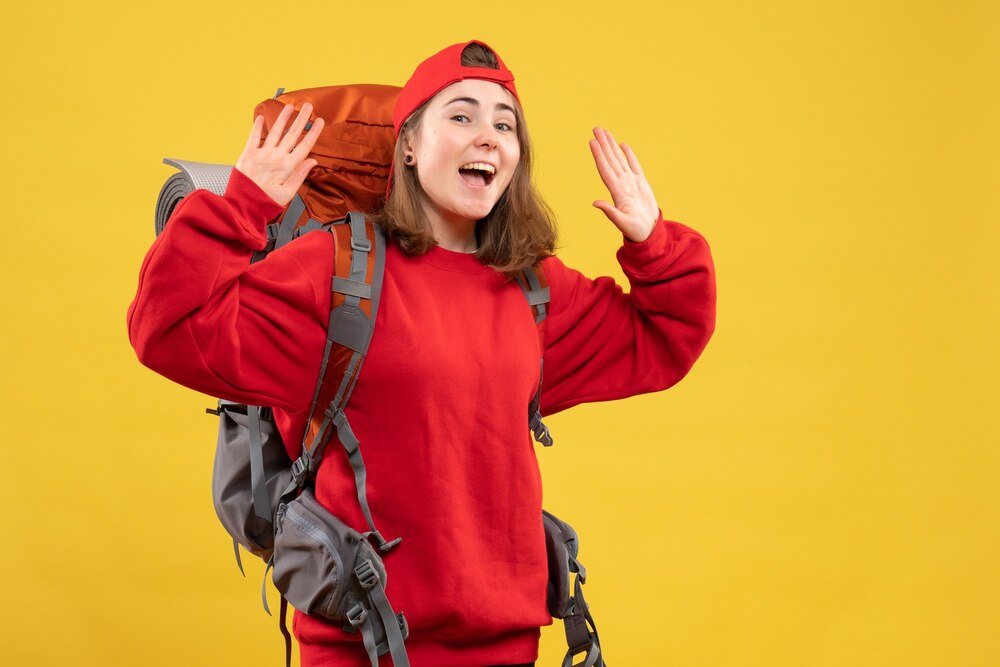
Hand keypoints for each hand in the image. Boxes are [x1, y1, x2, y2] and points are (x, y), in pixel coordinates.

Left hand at [235, 102, 324, 206]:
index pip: (304, 146)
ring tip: (289, 106)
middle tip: (308, 107)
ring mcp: (261, 154)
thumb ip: (300, 175)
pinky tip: (260, 117)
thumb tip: (312, 162)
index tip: (320, 122)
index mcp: (288, 167)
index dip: (313, 133)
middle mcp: (275, 157)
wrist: (244, 206)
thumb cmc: (266, 202)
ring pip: (275, 131)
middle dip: (301, 119)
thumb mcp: (288, 193)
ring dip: (283, 118)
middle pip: (292, 134)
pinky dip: (257, 126)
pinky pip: (253, 137)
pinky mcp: (248, 154)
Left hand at [589, 127, 658, 242]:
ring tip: (605, 132)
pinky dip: (628, 154)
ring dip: (612, 146)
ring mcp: (631, 183)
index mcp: (617, 192)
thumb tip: (595, 203)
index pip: (605, 169)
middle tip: (596, 128)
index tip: (592, 142)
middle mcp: (622, 184)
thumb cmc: (636, 230)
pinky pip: (633, 165)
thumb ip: (609, 212)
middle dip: (603, 144)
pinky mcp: (641, 183)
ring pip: (619, 159)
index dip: (599, 155)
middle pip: (610, 160)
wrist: (648, 233)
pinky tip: (622, 145)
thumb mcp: (622, 222)